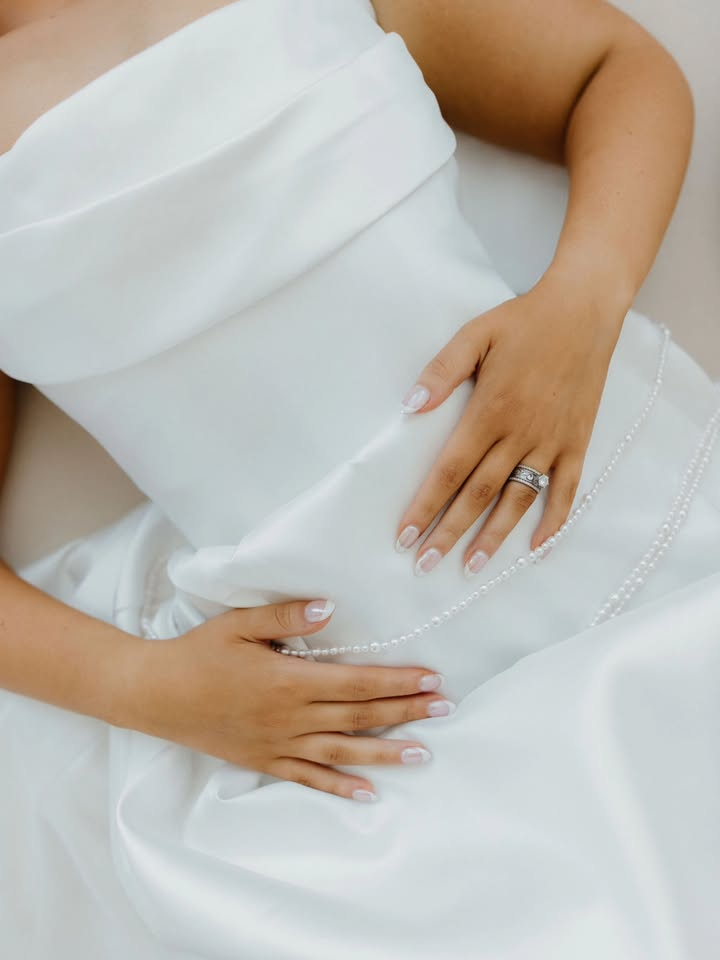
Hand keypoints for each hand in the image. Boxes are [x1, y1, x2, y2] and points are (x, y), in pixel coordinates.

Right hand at [116, 598, 453, 801]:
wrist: (156, 694)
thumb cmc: (199, 653)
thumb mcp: (240, 623)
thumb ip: (287, 615)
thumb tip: (329, 607)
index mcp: (289, 680)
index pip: (357, 682)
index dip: (397, 681)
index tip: (431, 678)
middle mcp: (291, 717)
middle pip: (360, 717)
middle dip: (407, 712)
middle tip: (446, 709)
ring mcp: (280, 744)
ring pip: (344, 752)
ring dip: (387, 753)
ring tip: (425, 754)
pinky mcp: (265, 762)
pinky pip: (309, 778)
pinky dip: (340, 787)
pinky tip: (368, 794)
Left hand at [395, 278, 622, 574]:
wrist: (584, 311)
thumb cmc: (524, 322)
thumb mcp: (475, 335)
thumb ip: (441, 372)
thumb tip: (410, 407)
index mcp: (490, 412)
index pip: (450, 471)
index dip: (426, 506)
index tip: (405, 536)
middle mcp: (520, 435)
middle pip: (479, 495)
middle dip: (449, 533)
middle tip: (425, 565)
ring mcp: (552, 442)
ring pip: (518, 500)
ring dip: (494, 537)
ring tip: (471, 568)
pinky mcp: (577, 443)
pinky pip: (567, 491)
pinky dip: (554, 522)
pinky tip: (537, 548)